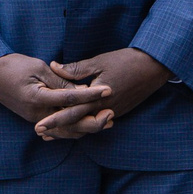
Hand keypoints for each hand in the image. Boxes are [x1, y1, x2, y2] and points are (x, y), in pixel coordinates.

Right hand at [0, 52, 109, 131]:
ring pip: (66, 131)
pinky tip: (87, 125)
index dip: (91, 94)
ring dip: (87, 127)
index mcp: (37, 98)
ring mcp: (36, 119)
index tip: (109, 90)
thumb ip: (60, 82)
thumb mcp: (39, 68)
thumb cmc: (13, 66)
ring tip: (107, 120)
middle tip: (112, 113)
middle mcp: (37, 114)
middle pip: (71, 124)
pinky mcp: (36, 119)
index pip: (70, 99)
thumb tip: (80, 91)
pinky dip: (74, 129)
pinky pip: (58, 130)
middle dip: (94, 121)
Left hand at [37, 48, 169, 137]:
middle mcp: (105, 110)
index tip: (39, 126)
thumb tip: (54, 67)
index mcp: (98, 98)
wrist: (153, 67)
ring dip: (70, 129)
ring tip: (52, 133)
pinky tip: (74, 124)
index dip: (54, 120)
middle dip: (58, 129)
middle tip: (40, 133)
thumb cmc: (126, 61)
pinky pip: (97, 122)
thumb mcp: (99, 62)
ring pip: (88, 126)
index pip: (72, 113)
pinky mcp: (118, 111)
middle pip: (78, 124)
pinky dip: (84, 123)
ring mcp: (113, 112)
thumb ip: (75, 69)